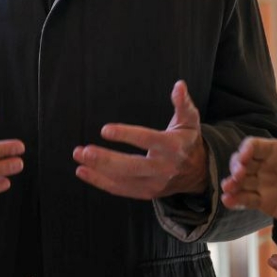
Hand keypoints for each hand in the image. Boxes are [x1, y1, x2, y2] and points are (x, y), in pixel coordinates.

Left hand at [73, 80, 209, 198]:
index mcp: (173, 147)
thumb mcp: (190, 121)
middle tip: (84, 151)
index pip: (147, 140)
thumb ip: (183, 103)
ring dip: (98, 170)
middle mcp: (163, 168)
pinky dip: (100, 182)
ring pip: (123, 180)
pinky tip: (83, 171)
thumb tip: (179, 85)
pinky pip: (120, 189)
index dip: (126, 135)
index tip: (104, 130)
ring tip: (78, 156)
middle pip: (132, 166)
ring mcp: (154, 183)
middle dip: (106, 160)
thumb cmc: (187, 140)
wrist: (198, 173)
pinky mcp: (146, 192)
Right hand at [219, 100, 276, 224]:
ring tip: (228, 188)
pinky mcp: (264, 201)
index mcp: (274, 150)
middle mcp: (264, 165)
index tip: (245, 155)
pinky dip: (236, 200)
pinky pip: (247, 200)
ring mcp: (262, 184)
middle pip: (241, 162)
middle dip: (236, 166)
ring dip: (231, 183)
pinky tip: (228, 200)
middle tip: (238, 174)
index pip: (253, 145)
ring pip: (241, 181)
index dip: (246, 149)